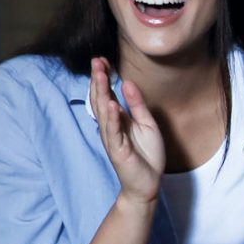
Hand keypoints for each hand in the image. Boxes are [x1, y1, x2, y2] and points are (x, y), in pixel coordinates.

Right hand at [90, 58, 163, 203]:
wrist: (148, 183)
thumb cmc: (146, 155)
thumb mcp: (146, 124)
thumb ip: (137, 105)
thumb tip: (127, 82)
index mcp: (118, 119)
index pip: (108, 94)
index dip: (104, 77)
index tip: (102, 60)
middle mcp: (111, 126)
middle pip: (101, 99)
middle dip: (99, 80)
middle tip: (96, 60)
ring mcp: (112, 137)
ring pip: (104, 112)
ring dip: (102, 93)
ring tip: (100, 75)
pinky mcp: (117, 149)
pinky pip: (113, 131)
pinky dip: (112, 117)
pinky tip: (111, 104)